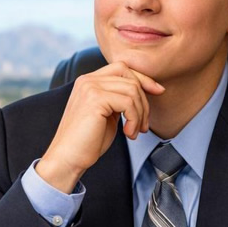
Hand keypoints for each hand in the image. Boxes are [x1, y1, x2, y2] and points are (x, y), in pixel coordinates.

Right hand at [37, 63, 164, 192]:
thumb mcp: (107, 114)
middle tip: (143, 125)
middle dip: (144, 101)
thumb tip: (145, 90)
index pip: (122, 68)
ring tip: (135, 131)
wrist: (68, 158)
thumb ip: (119, 99)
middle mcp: (87, 80)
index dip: (143, 78)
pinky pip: (128, 102)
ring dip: (140, 113)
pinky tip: (128, 133)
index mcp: (88, 81)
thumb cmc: (88, 141)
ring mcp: (90, 88)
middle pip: (130, 77)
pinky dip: (134, 119)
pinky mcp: (95, 99)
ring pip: (132, 90)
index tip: (158, 91)